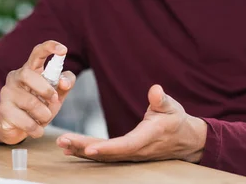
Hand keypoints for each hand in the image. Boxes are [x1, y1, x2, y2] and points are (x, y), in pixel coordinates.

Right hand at [0, 40, 76, 144]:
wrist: (15, 128)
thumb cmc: (37, 107)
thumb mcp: (55, 95)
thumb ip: (65, 84)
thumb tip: (64, 81)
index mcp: (30, 70)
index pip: (37, 52)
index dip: (50, 47)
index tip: (64, 49)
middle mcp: (16, 77)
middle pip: (28, 74)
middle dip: (45, 89)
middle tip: (53, 100)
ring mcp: (7, 93)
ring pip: (29, 102)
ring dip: (44, 114)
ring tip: (44, 119)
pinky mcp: (3, 110)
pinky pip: (24, 120)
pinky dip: (36, 128)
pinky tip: (37, 130)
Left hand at [56, 85, 206, 161]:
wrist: (184, 141)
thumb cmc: (176, 121)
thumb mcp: (172, 107)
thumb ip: (162, 100)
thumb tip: (155, 90)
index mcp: (148, 136)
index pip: (126, 145)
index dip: (107, 148)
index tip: (89, 148)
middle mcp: (137, 150)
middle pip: (108, 153)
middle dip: (84, 148)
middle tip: (63, 141)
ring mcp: (130, 155)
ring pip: (103, 156)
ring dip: (81, 150)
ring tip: (62, 144)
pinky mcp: (124, 154)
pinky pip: (104, 156)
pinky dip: (86, 153)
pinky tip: (69, 149)